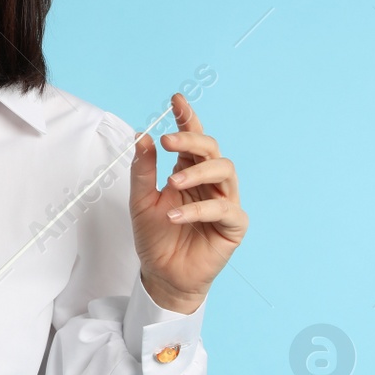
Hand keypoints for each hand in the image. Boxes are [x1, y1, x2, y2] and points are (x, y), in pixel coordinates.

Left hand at [129, 92, 247, 312]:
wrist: (162, 274)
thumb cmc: (155, 237)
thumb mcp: (140, 201)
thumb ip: (143, 170)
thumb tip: (141, 136)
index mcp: (189, 172)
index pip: (192, 140)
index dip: (187, 118)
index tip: (176, 100)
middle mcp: (210, 183)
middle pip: (211, 149)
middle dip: (191, 141)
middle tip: (167, 142)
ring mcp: (225, 201)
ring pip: (225, 171)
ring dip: (197, 172)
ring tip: (173, 183)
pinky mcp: (233, 225)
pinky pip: (223, 209)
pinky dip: (198, 210)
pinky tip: (175, 216)